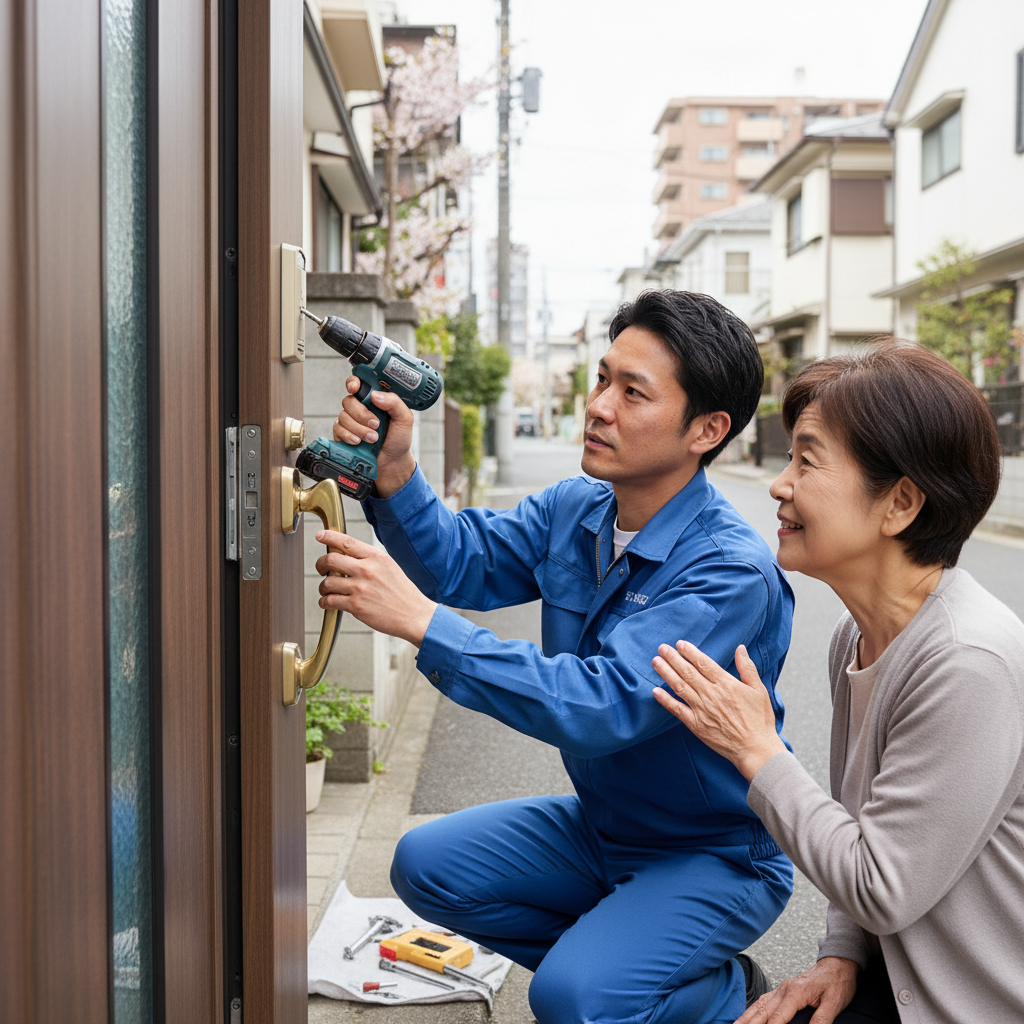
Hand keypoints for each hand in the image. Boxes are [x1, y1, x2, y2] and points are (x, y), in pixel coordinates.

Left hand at [315, 529, 436, 645]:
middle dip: (320, 563)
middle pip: (330, 559)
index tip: (320, 535)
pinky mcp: (356, 606)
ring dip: (323, 586)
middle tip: (321, 568)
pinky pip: (329, 600)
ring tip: (327, 590)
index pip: (346, 542)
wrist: (414, 615)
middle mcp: (366, 570)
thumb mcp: (389, 566)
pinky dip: (324, 602)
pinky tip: (327, 602)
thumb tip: (347, 554)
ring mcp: (360, 588)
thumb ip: (369, 559)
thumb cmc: (403, 592)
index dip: (329, 536)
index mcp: (376, 557)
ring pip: (327, 582)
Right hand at [333, 376, 415, 496]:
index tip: (354, 388)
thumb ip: (394, 403)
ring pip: (343, 416)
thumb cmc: (398, 439)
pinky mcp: (343, 435)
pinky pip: (338, 429)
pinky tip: (358, 442)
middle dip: (361, 414)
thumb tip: (375, 395)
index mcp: (374, 400)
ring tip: (373, 438)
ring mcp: (350, 421)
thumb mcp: (404, 419)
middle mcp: (360, 408)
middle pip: (349, 401)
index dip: (353, 383)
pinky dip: (348, 435)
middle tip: (376, 425)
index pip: (359, 385)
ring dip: (359, 428)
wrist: (392, 462)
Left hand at [652, 642, 784, 780]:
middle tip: (662, 648)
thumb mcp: (759, 690)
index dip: (690, 652)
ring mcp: (702, 710)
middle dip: (673, 658)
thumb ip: (747, 668)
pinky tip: (655, 691)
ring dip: (666, 673)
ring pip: (680, 687)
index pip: (703, 663)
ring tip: (656, 662)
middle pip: (688, 672)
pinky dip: (666, 700)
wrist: (756, 749)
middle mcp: (711, 695)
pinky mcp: (696, 725)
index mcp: (726, 684)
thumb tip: (740, 648)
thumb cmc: (759, 720)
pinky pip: (677, 710)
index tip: (680, 644)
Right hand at [736, 957, 857, 1023]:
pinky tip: (748, 1015)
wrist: (839, 964)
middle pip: (763, 1012)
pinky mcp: (784, 989)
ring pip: (760, 1004)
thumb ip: (821, 1020)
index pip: (777, 1019)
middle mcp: (784, 989)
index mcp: (795, 993)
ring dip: (747, 1017)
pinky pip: (764, 1000)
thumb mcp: (834, 1003)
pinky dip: (753, 1008)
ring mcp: (782, 988)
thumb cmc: (837, 982)